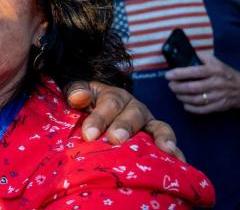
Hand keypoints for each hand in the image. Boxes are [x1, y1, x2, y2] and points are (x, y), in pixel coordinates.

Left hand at [65, 80, 183, 160]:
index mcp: (114, 96)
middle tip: (115, 140)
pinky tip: (180, 165)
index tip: (89, 135)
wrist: (94, 115)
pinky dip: (177, 154)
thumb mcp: (78, 94)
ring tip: (166, 150)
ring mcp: (149, 125)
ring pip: (159, 128)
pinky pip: (170, 146)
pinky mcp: (158, 142)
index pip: (109, 103)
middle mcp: (134, 109)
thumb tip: (79, 97)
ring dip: (163, 138)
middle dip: (125, 127)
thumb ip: (76, 92)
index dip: (100, 118)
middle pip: (134, 115)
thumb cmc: (85, 108)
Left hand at [165, 52, 239, 113]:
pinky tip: (185, 103)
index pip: (194, 72)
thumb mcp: (216, 62)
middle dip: (177, 87)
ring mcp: (218, 96)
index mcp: (214, 70)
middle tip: (171, 85)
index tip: (168, 75)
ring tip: (176, 93)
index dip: (179, 74)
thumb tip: (186, 54)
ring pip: (195, 99)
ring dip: (182, 97)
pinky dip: (191, 108)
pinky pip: (202, 109)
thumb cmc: (225, 74)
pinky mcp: (219, 106)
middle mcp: (216, 83)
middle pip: (192, 87)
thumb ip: (201, 57)